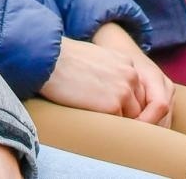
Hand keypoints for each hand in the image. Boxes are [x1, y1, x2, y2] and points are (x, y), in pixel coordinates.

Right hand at [39, 29, 172, 125]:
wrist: (48, 59)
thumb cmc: (63, 58)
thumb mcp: (95, 57)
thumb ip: (109, 71)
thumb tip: (107, 88)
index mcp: (126, 61)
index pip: (135, 90)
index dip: (123, 101)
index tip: (106, 104)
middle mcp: (131, 75)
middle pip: (137, 105)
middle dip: (123, 113)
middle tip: (102, 117)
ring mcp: (124, 91)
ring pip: (130, 118)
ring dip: (116, 121)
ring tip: (96, 121)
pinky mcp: (113, 106)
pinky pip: (118, 126)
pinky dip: (107, 127)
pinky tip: (91, 122)